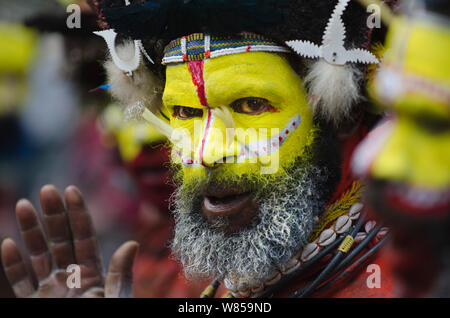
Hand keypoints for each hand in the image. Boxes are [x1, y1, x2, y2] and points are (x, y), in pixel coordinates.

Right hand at [0, 185, 137, 297]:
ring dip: (30, 231)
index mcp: (93, 273)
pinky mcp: (33, 304)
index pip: (84, 236)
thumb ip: (121, 275)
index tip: (71, 190)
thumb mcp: (117, 301)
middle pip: (60, 239)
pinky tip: (8, 244)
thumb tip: (132, 244)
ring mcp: (50, 290)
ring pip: (38, 255)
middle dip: (53, 215)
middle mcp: (70, 278)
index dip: (78, 213)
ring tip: (24, 204)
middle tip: (47, 190)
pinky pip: (21, 281)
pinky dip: (13, 264)